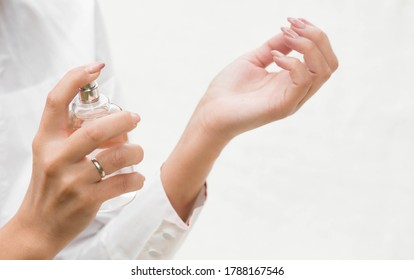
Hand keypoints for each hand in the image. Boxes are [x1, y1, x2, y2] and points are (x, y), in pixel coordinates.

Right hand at [0, 63, 144, 258]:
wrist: (40, 225)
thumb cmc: (51, 184)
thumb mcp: (51, 153)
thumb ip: (74, 133)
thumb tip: (115, 118)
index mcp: (46, 140)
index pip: (56, 101)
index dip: (76, 79)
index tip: (96, 68)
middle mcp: (56, 158)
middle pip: (97, 129)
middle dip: (123, 120)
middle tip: (135, 118)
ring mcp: (72, 181)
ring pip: (118, 156)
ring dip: (136, 151)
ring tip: (137, 153)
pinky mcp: (88, 200)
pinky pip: (124, 182)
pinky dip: (137, 178)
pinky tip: (135, 178)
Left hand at [161, 18, 337, 220]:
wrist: (210, 112)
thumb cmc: (228, 89)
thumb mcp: (254, 60)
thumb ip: (275, 47)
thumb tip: (290, 31)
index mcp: (292, 81)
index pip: (322, 58)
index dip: (315, 35)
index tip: (293, 21)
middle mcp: (297, 92)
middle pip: (330, 63)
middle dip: (317, 37)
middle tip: (292, 26)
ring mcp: (292, 100)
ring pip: (323, 71)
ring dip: (307, 46)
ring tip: (285, 37)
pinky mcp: (283, 106)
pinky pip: (303, 80)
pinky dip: (292, 62)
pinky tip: (273, 58)